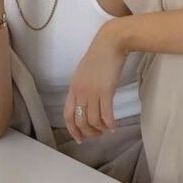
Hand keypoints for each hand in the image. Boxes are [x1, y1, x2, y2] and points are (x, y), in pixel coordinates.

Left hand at [63, 23, 127, 143]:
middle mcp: (80, 92)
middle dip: (88, 132)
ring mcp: (92, 92)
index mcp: (73, 88)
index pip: (67, 115)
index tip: (80, 138)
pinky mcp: (106, 91)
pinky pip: (106, 115)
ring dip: (100, 129)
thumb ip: (82, 87)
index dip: (72, 129)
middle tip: (97, 135)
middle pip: (79, 121)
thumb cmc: (99, 56)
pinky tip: (114, 127)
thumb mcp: (84, 73)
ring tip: (106, 130)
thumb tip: (85, 102)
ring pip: (92, 120)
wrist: (110, 43)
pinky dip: (110, 124)